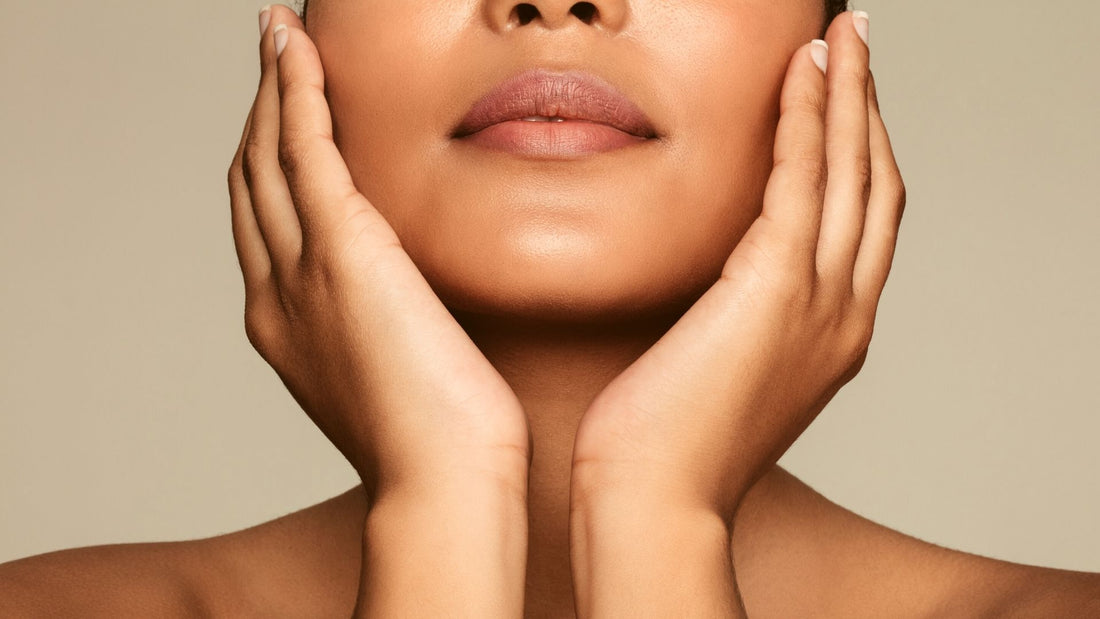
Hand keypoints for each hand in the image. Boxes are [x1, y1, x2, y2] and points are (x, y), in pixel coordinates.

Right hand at [226, 6, 529, 500]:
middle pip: (251, 181)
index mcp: (287, 326)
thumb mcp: (398, 375)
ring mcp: (299, 271)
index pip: (266, 225)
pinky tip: (296, 48)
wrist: (444, 480)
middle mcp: (276, 294)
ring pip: (266, 154)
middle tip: (273, 60)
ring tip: (279, 37)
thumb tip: (419, 306)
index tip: (284, 121)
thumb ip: (389, 330)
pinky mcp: (341, 249)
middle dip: (258, 114)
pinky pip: (302, 147)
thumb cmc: (443, 443)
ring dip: (270, 88)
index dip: (266, 165)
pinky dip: (294, 90)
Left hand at [572, 13, 905, 522]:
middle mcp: (845, 314)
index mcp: (833, 336)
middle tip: (857, 45)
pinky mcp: (774, 288)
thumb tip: (712, 282)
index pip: (863, 224)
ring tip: (842, 36)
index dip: (860, 154)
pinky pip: (802, 181)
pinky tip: (799, 74)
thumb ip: (738, 320)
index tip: (843, 102)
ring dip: (849, 95)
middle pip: (876, 186)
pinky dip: (806, 121)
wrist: (655, 500)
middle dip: (870, 109)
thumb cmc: (667, 446)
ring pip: (852, 173)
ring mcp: (821, 303)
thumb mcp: (721, 372)